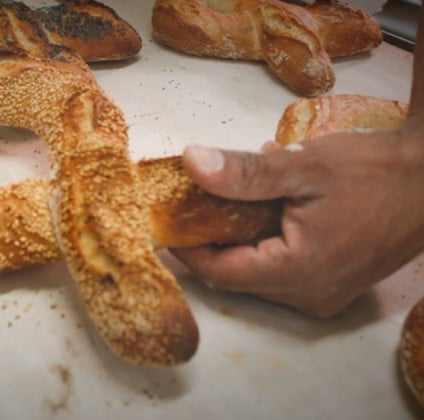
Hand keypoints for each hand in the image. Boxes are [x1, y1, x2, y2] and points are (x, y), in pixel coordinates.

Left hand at [170, 128, 423, 317]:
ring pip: (258, 270)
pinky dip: (267, 237)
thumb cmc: (377, 172)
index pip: (219, 271)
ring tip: (242, 191)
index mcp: (299, 273)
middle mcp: (309, 295)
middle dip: (214, 236)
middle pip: (237, 273)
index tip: (165, 222)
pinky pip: (283, 266)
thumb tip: (191, 162)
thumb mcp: (304, 166)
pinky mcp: (333, 283)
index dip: (187, 248)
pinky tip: (272, 201)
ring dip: (242, 233)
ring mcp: (323, 294)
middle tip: (197, 199)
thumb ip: (245, 172)